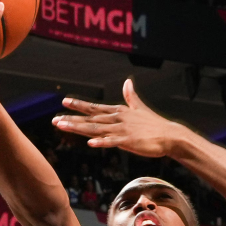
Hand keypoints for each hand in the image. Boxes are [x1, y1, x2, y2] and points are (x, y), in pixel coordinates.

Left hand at [52, 79, 191, 157]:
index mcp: (119, 111)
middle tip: (54, 120)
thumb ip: (131, 96)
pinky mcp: (129, 142)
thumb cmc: (155, 124)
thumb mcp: (140, 108)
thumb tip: (127, 82)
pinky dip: (101, 142)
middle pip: (90, 119)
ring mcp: (123, 130)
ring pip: (96, 129)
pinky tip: (90, 143)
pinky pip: (112, 142)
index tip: (64, 102)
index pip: (94, 107)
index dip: (79, 105)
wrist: (170, 135)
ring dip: (78, 127)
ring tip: (63, 126)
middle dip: (72, 119)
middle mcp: (118, 119)